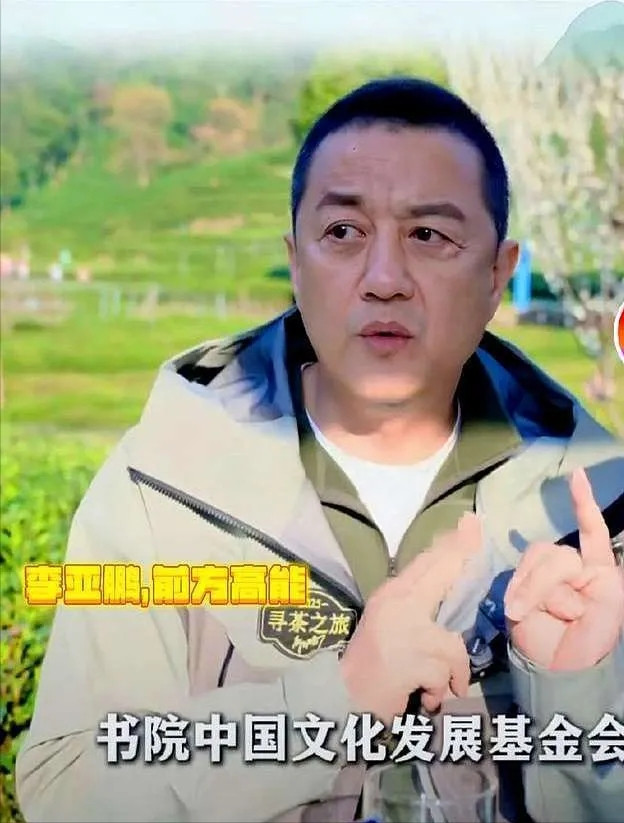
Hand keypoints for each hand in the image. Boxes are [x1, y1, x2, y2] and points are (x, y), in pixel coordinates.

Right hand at [339, 513, 481, 723]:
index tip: (471, 523)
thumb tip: (449, 588)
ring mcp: (406, 631)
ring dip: (452, 670)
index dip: (452, 543)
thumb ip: (416, 606)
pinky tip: (429, 696)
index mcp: (392, 595)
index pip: (425, 562)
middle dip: (462, 555)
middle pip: (439, 573)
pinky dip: (441, 689)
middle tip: (477, 531)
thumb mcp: (390, 624)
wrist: (344, 696)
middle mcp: (397, 604)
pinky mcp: (414, 660)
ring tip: (440, 685)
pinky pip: (446, 673)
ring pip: (452, 644)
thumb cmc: (370, 664)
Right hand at [505, 468, 623, 670]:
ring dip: (542, 591)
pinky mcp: (517, 588)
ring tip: (545, 617)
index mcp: (595, 568)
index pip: (591, 530)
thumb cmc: (596, 637)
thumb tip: (547, 557)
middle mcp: (567, 567)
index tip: (577, 475)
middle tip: (570, 614)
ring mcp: (540, 577)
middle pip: (556, 552)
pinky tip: (522, 613)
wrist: (565, 668)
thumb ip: (579, 570)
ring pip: (537, 562)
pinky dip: (526, 595)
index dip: (584, 503)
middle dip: (558, 580)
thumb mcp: (605, 599)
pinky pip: (522, 579)